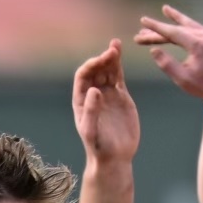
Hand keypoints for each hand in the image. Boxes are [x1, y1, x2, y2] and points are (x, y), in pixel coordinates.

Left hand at [70, 39, 142, 168]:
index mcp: (81, 100)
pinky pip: (118, 78)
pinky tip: (120, 55)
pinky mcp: (121, 97)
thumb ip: (92, 111)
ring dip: (111, 58)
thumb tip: (95, 90)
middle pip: (96, 70)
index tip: (101, 59)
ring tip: (116, 45)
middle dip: (102, 59)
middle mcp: (93, 94)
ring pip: (108, 71)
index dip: (91, 66)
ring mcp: (107, 95)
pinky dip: (119, 66)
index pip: (83, 76)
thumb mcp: (92, 130)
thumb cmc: (99, 147)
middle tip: (112, 50)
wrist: (114, 157)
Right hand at [132, 5, 202, 115]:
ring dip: (172, 22)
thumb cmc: (202, 87)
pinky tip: (176, 17)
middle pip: (177, 29)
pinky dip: (184, 23)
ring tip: (163, 10)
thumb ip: (166, 64)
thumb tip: (153, 50)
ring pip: (186, 26)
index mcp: (198, 45)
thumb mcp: (182, 78)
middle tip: (141, 33)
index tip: (143, 20)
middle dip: (158, 31)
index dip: (156, 27)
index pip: (173, 32)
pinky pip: (194, 27)